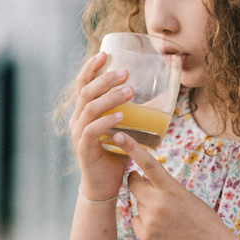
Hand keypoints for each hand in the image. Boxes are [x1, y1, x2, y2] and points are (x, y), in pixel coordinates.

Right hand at [68, 51, 133, 200]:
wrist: (104, 185)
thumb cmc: (115, 154)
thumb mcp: (126, 129)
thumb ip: (136, 113)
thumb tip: (161, 98)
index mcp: (84, 111)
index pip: (83, 84)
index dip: (92, 68)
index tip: (106, 53)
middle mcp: (78, 119)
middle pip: (86, 91)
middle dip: (105, 79)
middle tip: (125, 72)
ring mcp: (79, 134)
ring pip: (90, 108)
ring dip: (110, 97)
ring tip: (130, 91)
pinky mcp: (84, 148)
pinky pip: (93, 130)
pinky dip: (107, 121)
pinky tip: (122, 116)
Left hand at [116, 134, 231, 239]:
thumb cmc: (202, 219)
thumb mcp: (186, 196)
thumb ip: (163, 187)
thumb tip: (141, 179)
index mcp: (172, 189)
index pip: (148, 163)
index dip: (132, 147)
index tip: (118, 135)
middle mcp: (158, 203)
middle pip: (133, 183)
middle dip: (137, 182)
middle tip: (148, 186)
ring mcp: (150, 220)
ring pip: (137, 203)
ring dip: (147, 206)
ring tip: (168, 218)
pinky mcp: (145, 235)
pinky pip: (136, 220)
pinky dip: (145, 222)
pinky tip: (163, 229)